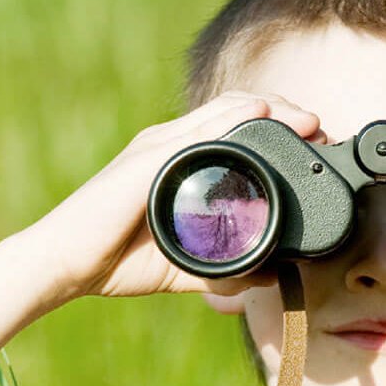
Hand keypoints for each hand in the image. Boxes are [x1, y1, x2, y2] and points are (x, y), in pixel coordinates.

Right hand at [25, 91, 323, 302]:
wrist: (64, 265)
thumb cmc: (114, 260)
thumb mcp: (186, 263)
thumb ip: (225, 267)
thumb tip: (268, 275)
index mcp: (177, 161)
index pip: (235, 128)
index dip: (277, 127)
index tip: (314, 142)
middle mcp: (168, 144)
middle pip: (237, 110)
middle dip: (284, 114)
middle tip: (320, 130)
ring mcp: (157, 148)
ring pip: (223, 112)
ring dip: (271, 110)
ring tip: (306, 120)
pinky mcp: (146, 160)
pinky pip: (197, 132)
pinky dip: (233, 119)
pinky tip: (261, 114)